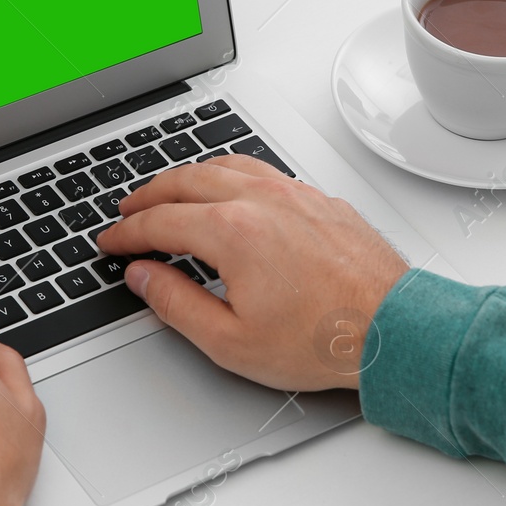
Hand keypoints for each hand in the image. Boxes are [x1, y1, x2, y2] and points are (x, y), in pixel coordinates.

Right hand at [96, 154, 406, 390]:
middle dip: (149, 195)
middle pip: (186, 180)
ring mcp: (293, 194)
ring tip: (171, 190)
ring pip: (225, 165)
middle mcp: (261, 200)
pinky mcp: (319, 199)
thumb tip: (144, 277)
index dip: (127, 233)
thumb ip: (175, 304)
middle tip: (129, 211)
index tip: (112, 242)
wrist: (393, 331)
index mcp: (231, 231)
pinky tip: (230, 187)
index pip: (160, 222)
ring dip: (188, 175)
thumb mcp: (229, 341)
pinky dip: (230, 173)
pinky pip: (262, 169)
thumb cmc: (324, 339)